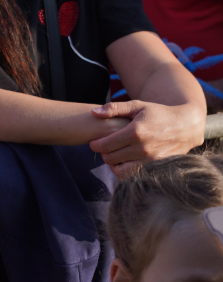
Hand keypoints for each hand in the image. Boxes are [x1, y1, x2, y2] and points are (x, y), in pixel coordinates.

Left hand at [89, 100, 204, 177]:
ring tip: (114, 156)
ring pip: (120, 171)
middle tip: (104, 148)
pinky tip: (126, 161)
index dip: (95, 145)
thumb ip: (114, 108)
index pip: (105, 145)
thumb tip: (93, 113)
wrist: (186, 126)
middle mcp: (142, 148)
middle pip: (110, 159)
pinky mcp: (157, 167)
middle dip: (103, 154)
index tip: (94, 142)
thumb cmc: (158, 113)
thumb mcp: (137, 106)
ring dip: (113, 165)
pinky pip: (134, 175)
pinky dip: (126, 171)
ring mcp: (151, 160)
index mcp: (135, 132)